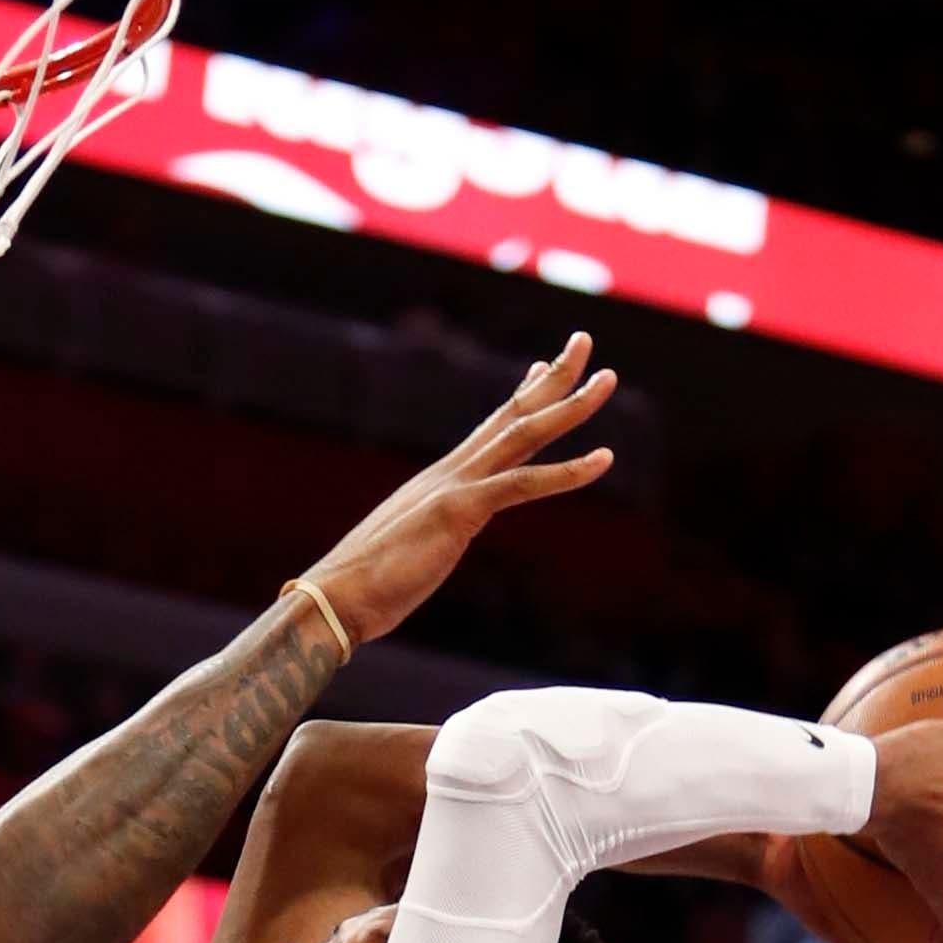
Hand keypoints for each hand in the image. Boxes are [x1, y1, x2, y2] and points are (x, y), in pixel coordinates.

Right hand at [298, 338, 618, 651]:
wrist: (334, 600)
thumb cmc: (364, 589)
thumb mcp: (410, 552)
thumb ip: (429, 538)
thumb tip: (428, 545)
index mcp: (439, 481)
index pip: (490, 429)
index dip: (522, 396)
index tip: (543, 367)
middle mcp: (450, 472)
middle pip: (512, 415)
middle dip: (552, 377)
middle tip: (585, 341)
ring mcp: (455, 487)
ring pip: (524, 435)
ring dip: (570, 406)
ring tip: (608, 380)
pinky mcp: (460, 512)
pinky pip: (523, 485)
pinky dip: (567, 472)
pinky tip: (603, 459)